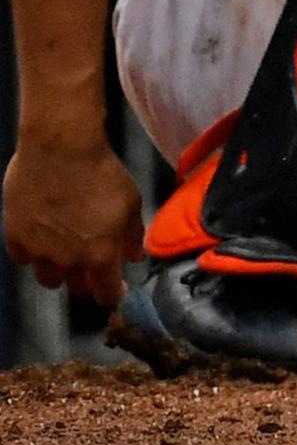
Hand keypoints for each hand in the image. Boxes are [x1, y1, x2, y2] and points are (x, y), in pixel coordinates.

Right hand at [5, 132, 140, 307]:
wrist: (60, 150)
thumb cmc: (103, 173)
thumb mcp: (131, 201)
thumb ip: (132, 235)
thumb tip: (134, 257)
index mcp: (100, 255)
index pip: (105, 292)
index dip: (112, 293)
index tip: (115, 288)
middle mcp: (67, 261)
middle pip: (76, 287)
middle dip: (87, 280)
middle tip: (92, 266)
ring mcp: (38, 251)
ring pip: (47, 278)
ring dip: (59, 271)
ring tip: (65, 255)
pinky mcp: (15, 237)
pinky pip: (23, 258)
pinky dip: (33, 254)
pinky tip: (40, 241)